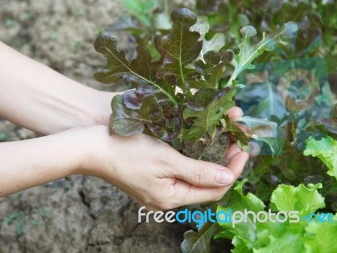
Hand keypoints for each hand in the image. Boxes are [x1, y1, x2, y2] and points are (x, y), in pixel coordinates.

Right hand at [82, 107, 250, 210]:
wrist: (91, 146)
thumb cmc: (126, 151)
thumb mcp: (166, 160)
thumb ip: (198, 171)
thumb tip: (228, 178)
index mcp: (171, 198)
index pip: (214, 190)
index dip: (232, 170)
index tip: (244, 148)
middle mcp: (167, 197)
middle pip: (205, 183)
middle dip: (224, 161)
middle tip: (237, 139)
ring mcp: (159, 187)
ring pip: (195, 175)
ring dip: (211, 156)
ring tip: (225, 137)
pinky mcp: (153, 176)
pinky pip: (182, 169)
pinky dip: (195, 155)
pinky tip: (202, 141)